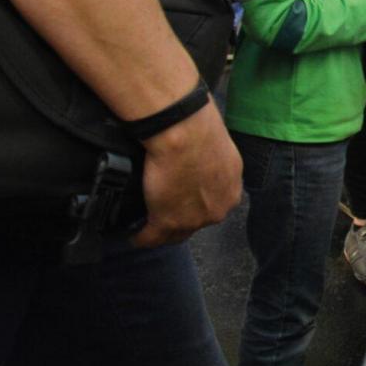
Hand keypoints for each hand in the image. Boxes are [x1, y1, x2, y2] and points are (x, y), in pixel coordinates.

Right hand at [133, 100, 241, 247]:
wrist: (185, 132)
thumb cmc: (199, 128)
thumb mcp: (218, 147)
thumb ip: (213, 163)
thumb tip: (199, 159)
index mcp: (231, 189)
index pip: (213, 206)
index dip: (197, 205)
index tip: (184, 201)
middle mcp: (217, 208)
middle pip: (196, 223)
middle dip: (182, 220)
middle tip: (164, 212)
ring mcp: (194, 219)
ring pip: (175, 234)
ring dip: (162, 232)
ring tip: (148, 227)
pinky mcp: (167, 221)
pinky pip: (151, 237)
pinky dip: (142, 237)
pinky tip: (134, 235)